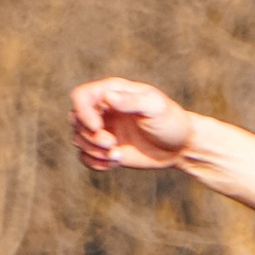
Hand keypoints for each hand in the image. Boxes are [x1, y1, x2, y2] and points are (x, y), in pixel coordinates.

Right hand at [71, 79, 195, 172]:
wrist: (180, 147)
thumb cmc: (171, 121)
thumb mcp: (155, 107)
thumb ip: (132, 101)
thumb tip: (108, 97)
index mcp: (112, 92)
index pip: (80, 96)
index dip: (82, 112)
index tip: (98, 127)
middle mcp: (103, 109)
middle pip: (75, 120)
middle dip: (90, 136)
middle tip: (112, 144)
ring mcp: (103, 130)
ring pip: (78, 139)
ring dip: (93, 151)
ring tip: (116, 155)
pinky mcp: (105, 149)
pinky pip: (84, 157)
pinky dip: (94, 163)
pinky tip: (114, 163)